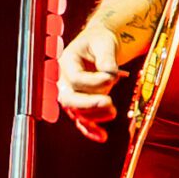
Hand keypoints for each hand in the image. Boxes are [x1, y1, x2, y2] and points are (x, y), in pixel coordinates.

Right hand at [57, 24, 126, 141]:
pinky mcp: (81, 104)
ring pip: (77, 112)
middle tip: (108, 103)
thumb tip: (110, 74)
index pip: (75, 78)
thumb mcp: (104, 42)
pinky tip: (102, 137)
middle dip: (89, 104)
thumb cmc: (100, 41)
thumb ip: (107, 58)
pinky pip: (82, 121)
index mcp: (67, 62)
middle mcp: (65, 80)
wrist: (100, 44)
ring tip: (113, 111)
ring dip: (95, 116)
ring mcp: (72, 94)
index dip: (93, 81)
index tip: (112, 77)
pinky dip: (91, 130)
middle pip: (69, 99)